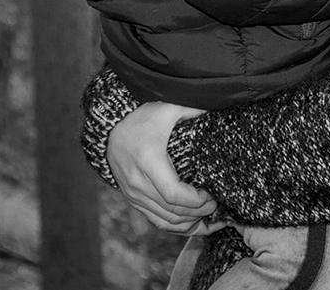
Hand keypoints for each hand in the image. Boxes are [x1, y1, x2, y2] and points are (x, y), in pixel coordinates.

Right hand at [108, 102, 218, 232]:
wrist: (110, 128)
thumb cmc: (141, 117)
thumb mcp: (167, 108)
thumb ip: (193, 108)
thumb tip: (218, 104)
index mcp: (149, 161)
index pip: (174, 194)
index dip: (196, 201)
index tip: (212, 195)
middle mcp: (138, 182)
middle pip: (172, 211)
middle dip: (198, 213)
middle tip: (217, 205)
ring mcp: (134, 194)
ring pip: (164, 220)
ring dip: (189, 223)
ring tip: (210, 217)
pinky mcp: (133, 199)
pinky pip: (155, 220)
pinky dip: (175, 225)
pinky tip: (193, 224)